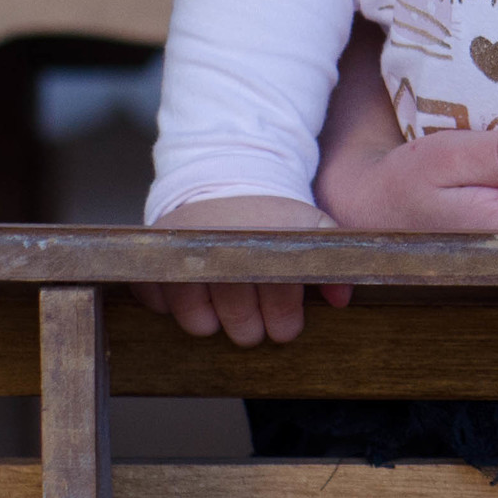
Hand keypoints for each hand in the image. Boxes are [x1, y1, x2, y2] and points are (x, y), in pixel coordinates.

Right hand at [135, 195, 350, 345]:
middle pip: (239, 317)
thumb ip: (329, 264)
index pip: (279, 297)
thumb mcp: (308, 226)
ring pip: (198, 319)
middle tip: (255, 325)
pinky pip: (158, 299)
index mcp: (267, 240)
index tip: (287, 326)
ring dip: (212, 322)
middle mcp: (225, 246)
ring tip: (223, 310)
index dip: (285, 320)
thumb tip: (341, 300)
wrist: (226, 170)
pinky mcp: (156, 251)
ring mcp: (186, 250)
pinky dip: (170, 304)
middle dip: (251, 328)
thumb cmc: (270, 211)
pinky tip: (191, 293)